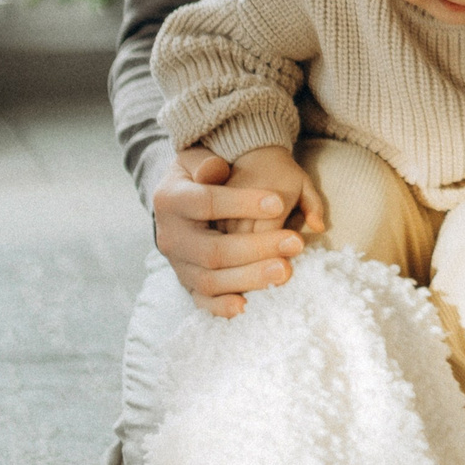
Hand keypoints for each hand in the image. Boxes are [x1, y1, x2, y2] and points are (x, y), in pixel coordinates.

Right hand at [152, 144, 324, 318]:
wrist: (182, 197)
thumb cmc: (202, 174)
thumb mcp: (200, 156)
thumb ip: (209, 161)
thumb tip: (217, 168)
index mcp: (170, 199)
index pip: (205, 203)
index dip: (240, 204)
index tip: (277, 203)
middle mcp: (170, 235)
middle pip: (211, 250)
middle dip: (255, 248)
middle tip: (295, 242)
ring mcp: (178, 263)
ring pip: (210, 279)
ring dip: (249, 278)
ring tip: (285, 270)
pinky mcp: (187, 282)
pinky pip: (202, 300)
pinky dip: (222, 307)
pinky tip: (246, 306)